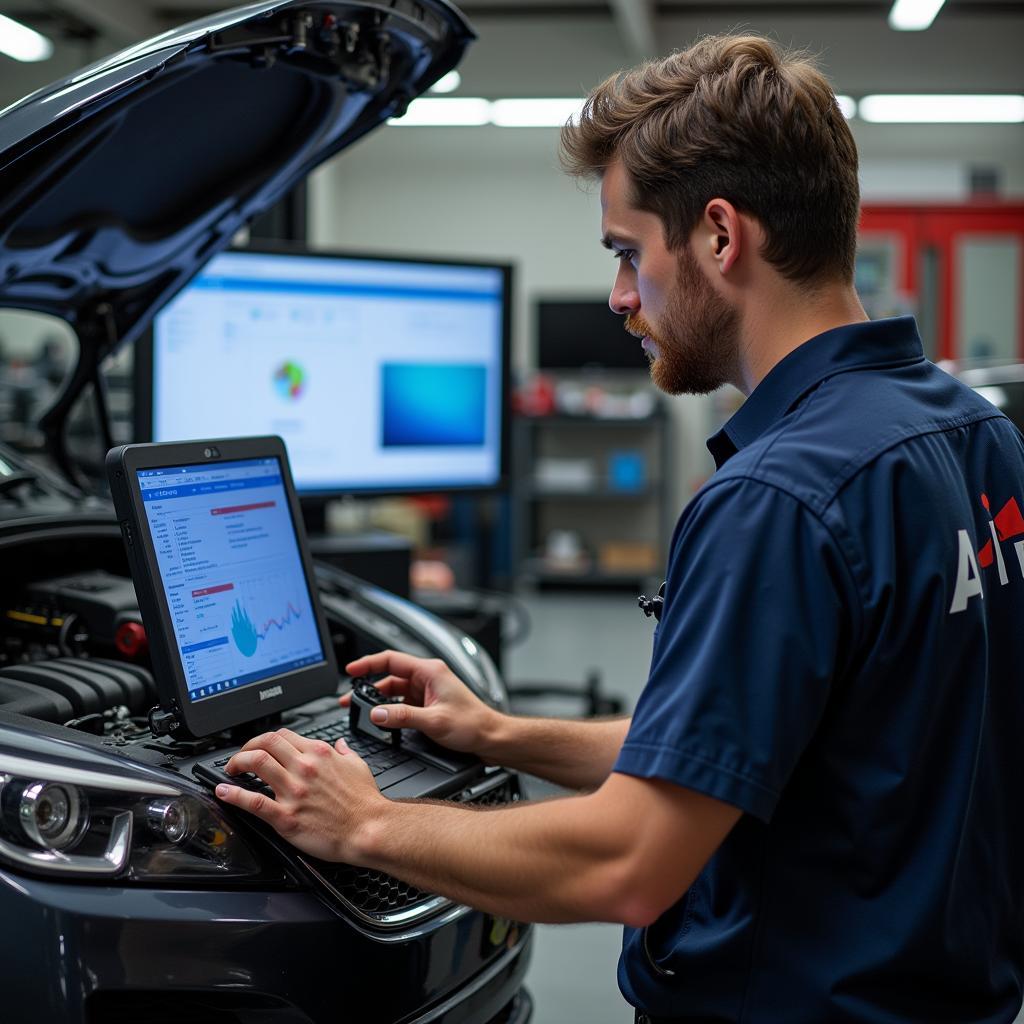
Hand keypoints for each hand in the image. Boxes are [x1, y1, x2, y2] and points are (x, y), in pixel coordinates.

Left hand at [215, 728, 384, 862]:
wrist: (369, 829)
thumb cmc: (364, 802)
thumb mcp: (358, 766)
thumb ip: (345, 751)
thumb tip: (340, 744)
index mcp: (319, 754)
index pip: (283, 735)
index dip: (266, 739)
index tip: (260, 747)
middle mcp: (304, 768)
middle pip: (265, 743)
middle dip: (246, 747)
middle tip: (240, 757)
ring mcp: (293, 791)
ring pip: (256, 764)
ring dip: (237, 763)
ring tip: (230, 770)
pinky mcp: (286, 817)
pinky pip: (253, 802)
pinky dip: (233, 795)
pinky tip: (224, 792)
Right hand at [342, 650, 500, 756]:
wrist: (490, 737)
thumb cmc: (473, 724)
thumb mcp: (434, 721)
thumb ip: (403, 717)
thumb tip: (377, 714)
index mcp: (430, 671)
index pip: (391, 660)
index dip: (368, 664)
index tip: (350, 670)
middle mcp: (428, 677)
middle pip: (389, 677)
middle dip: (368, 688)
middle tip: (349, 700)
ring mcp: (427, 691)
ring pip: (394, 692)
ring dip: (378, 701)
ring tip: (361, 712)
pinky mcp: (428, 704)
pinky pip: (402, 703)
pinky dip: (390, 710)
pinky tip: (382, 721)